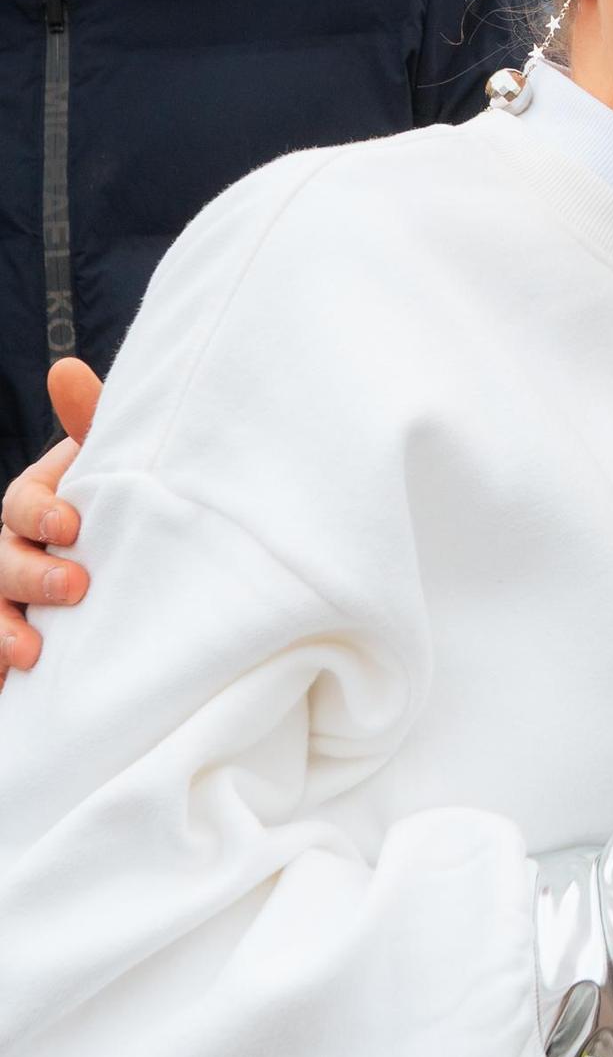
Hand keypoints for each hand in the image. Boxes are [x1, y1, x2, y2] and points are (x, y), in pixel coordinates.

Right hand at [0, 359, 100, 679]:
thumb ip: (95, 424)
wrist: (152, 595)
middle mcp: (18, 554)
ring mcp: (13, 603)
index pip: (24, 504)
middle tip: (74, 587)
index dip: (40, 512)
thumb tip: (65, 369)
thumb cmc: (131, 516)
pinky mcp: (16, 652)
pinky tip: (12, 688)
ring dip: (1, 632)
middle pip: (0, 560)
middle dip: (29, 573)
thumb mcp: (119, 472)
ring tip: (28, 655)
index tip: (72, 526)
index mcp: (42, 508)